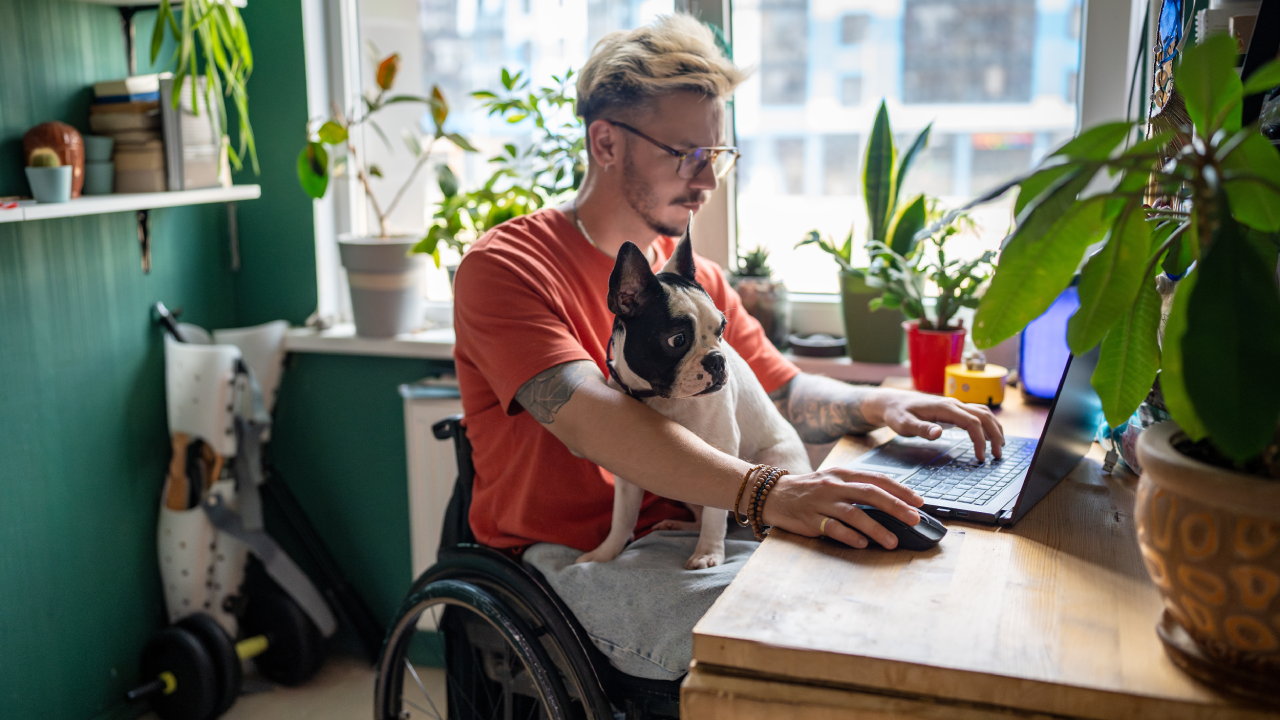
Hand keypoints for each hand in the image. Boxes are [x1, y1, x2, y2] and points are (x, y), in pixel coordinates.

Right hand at [761, 469, 923, 549]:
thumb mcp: (833, 481)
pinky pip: (833, 528)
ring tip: (893, 541)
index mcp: (843, 474)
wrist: (773, 494)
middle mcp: (834, 485)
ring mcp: (822, 503)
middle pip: (870, 493)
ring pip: (854, 513)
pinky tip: (862, 544)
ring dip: (876, 528)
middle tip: (915, 519)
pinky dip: (850, 536)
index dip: (900, 490)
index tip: (919, 501)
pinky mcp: (810, 519)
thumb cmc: (810, 490)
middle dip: (896, 506)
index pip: (877, 479)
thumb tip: (890, 503)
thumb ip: (857, 489)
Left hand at [866, 390, 1004, 460]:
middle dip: (995, 435)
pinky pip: (977, 414)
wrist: (892, 402)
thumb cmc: (897, 414)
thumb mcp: (904, 424)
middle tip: (998, 456)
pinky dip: (987, 424)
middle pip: (984, 416)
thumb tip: (938, 433)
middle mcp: (953, 404)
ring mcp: (954, 406)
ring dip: (994, 428)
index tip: (980, 458)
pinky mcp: (953, 410)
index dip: (980, 440)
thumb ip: (921, 429)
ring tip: (999, 448)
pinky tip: (989, 437)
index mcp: (944, 408)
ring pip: (983, 413)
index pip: (972, 422)